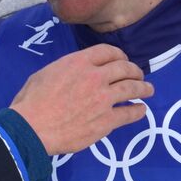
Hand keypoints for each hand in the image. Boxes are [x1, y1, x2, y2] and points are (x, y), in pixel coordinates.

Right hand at [9, 44, 152, 155]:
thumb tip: (75, 75)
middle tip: (138, 75)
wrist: (31, 129)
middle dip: (134, 70)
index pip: (108, 51)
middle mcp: (95, 77)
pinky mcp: (107, 121)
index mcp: (79, 62)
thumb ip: (66, 70)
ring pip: (132, 88)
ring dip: (144, 88)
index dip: (119, 55)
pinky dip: (138, 111)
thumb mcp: (46, 74)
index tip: (122, 60)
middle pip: (124, 68)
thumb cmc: (31, 102)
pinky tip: (141, 110)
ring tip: (148, 90)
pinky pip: (130, 113)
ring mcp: (104, 99)